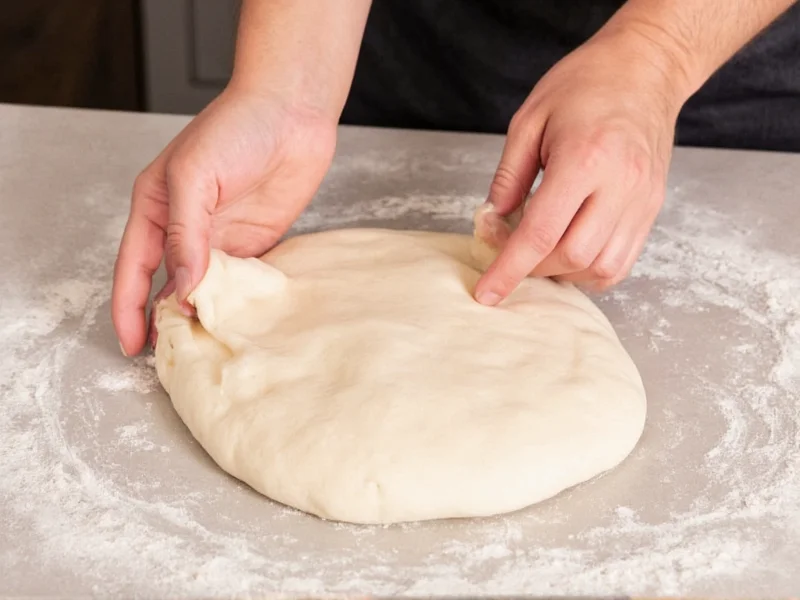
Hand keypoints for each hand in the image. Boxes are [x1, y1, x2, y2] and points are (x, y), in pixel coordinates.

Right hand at [112, 88, 335, 354]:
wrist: (292, 112)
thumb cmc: (236, 128)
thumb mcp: (195, 175)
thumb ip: (185, 232)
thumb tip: (184, 285)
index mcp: (157, 208)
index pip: (134, 268)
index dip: (129, 308)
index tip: (132, 345)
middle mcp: (186, 228)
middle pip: (168, 284)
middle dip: (167, 319)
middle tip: (174, 356)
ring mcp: (222, 237)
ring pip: (206, 288)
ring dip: (206, 315)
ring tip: (209, 347)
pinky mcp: (256, 241)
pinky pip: (242, 280)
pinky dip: (239, 302)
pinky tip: (243, 322)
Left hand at [475, 27, 686, 304]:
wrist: (647, 68)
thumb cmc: (586, 84)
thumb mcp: (530, 119)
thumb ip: (509, 176)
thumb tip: (493, 221)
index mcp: (584, 159)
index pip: (540, 233)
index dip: (509, 269)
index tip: (488, 293)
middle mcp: (620, 186)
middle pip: (571, 257)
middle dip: (533, 269)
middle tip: (511, 253)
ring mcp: (642, 201)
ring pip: (601, 268)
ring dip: (563, 273)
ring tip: (542, 252)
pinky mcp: (651, 208)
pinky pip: (622, 262)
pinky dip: (591, 271)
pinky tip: (570, 253)